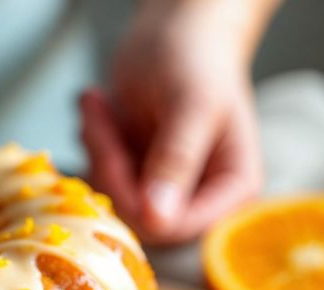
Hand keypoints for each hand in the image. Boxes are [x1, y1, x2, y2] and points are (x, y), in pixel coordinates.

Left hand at [81, 0, 273, 244]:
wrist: (176, 28)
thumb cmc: (196, 57)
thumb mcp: (190, 105)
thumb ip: (176, 160)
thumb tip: (157, 219)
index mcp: (232, 188)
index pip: (175, 227)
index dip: (134, 202)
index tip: (109, 153)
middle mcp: (200, 196)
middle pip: (135, 214)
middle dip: (108, 165)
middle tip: (96, 115)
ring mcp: (164, 188)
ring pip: (110, 196)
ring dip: (95, 148)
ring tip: (96, 103)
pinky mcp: (135, 175)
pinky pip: (99, 179)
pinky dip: (90, 143)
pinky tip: (96, 108)